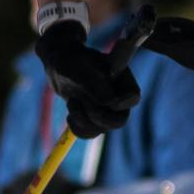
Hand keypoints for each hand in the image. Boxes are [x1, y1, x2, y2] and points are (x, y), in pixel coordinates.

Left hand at [34, 20, 140, 138]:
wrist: (59, 65)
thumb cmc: (71, 60)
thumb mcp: (79, 68)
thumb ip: (94, 84)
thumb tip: (109, 102)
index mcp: (122, 78)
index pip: (133, 97)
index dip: (122, 103)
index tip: (107, 101)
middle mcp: (118, 96)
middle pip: (120, 120)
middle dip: (100, 118)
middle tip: (84, 105)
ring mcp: (106, 110)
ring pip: (102, 129)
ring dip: (83, 119)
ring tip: (72, 101)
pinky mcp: (94, 119)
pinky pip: (90, 133)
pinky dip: (77, 128)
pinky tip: (70, 115)